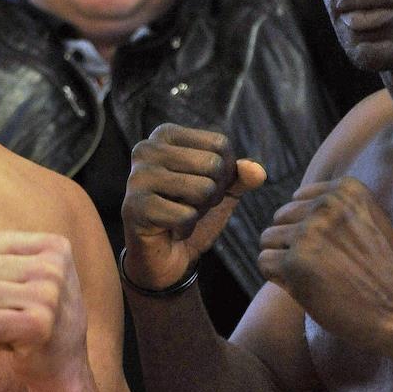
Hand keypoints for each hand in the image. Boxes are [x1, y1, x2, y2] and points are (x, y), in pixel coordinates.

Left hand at [0, 232, 89, 387]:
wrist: (66, 366)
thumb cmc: (42, 315)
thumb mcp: (30, 276)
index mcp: (56, 246)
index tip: (21, 290)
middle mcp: (55, 267)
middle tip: (19, 312)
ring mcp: (49, 296)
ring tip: (16, 326)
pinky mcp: (38, 326)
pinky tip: (16, 342)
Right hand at [122, 124, 265, 290]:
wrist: (163, 257)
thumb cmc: (189, 214)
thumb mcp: (221, 191)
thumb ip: (241, 176)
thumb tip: (258, 171)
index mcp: (166, 134)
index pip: (220, 144)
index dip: (225, 173)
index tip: (203, 187)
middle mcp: (147, 148)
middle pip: (213, 164)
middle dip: (212, 194)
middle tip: (190, 205)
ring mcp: (138, 176)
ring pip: (202, 189)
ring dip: (200, 211)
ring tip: (180, 214)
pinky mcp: (134, 206)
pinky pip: (186, 216)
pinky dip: (186, 229)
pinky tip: (169, 229)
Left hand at [258, 178, 392, 354]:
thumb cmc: (385, 272)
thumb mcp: (370, 220)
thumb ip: (336, 207)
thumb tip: (292, 201)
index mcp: (346, 189)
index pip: (298, 200)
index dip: (309, 228)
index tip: (333, 249)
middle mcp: (326, 205)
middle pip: (280, 218)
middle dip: (294, 242)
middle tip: (323, 268)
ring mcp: (309, 233)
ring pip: (268, 239)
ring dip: (284, 260)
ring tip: (315, 278)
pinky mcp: (295, 264)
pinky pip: (264, 262)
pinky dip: (278, 278)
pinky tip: (304, 289)